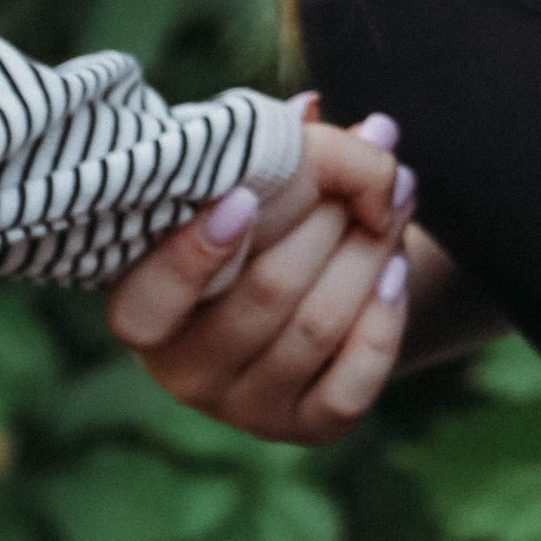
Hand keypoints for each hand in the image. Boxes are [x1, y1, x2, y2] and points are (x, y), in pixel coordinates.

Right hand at [110, 113, 417, 443]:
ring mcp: (243, 409)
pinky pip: (351, 385)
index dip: (194, 255)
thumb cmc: (257, 225)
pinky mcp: (304, 428)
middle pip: (264, 293)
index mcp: (143, 310)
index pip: (150, 301)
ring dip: (367, 256)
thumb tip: (310, 112)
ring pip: (315, 328)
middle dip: (328, 220)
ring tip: (397, 203)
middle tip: (375, 164)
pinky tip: (396, 271)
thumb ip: (273, 147)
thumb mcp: (252, 182)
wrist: (306, 295)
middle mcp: (183, 371)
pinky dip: (383, 321)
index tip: (243, 198)